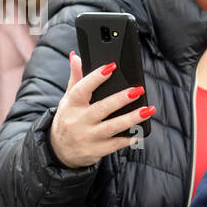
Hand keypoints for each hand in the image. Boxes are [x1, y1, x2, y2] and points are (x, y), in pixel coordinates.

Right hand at [49, 53, 153, 168]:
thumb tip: (75, 56)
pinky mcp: (96, 150)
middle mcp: (78, 121)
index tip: (111, 67)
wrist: (59, 150)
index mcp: (71, 105)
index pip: (82, 89)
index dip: (96, 78)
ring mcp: (88, 137)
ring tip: (148, 110)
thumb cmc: (68, 119)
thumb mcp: (68, 99)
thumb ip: (76, 78)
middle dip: (121, 99)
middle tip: (138, 90)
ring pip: (112, 127)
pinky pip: (116, 144)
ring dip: (131, 119)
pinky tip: (141, 132)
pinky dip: (129, 138)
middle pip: (102, 108)